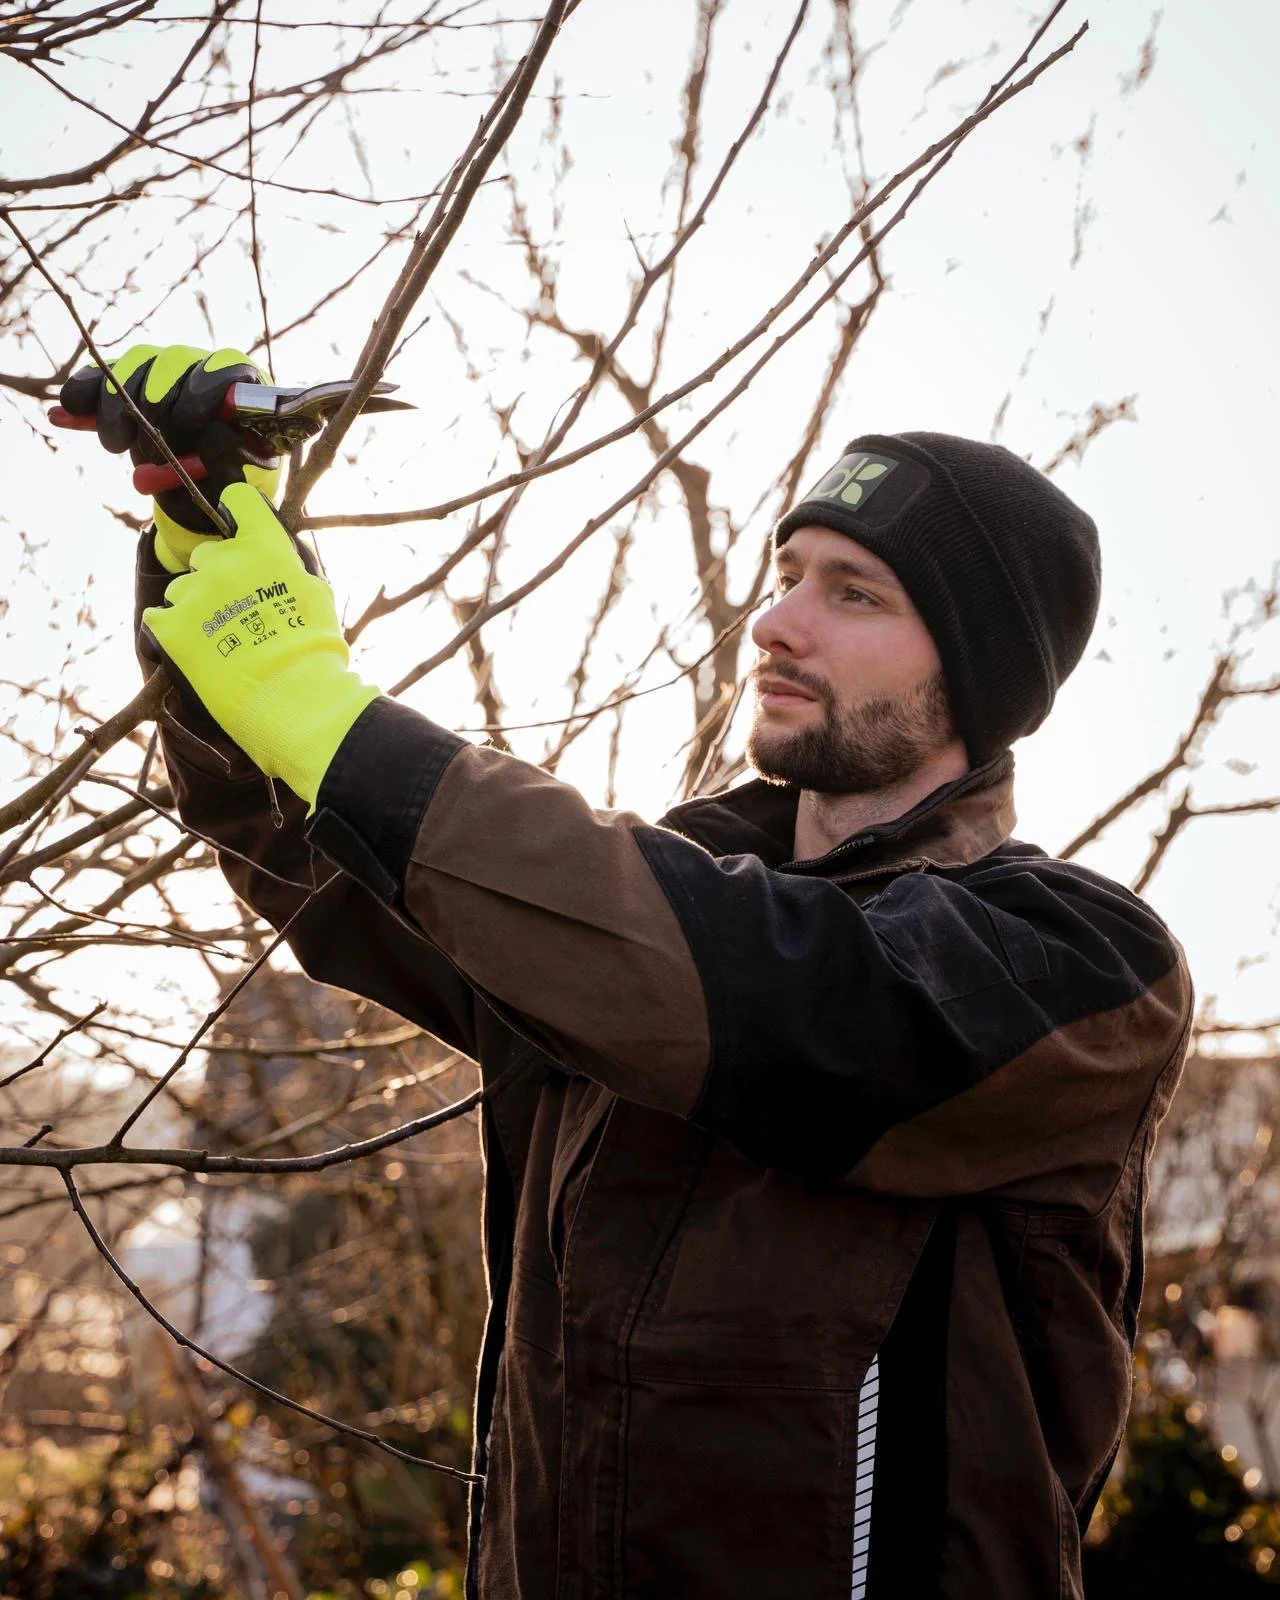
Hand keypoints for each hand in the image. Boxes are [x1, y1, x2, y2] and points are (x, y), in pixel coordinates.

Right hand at [58, 344, 281, 573]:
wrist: (202, 503)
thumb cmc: (230, 492)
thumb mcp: (240, 485)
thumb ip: (233, 459)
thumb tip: (214, 431)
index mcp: (242, 393)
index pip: (227, 367)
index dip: (203, 389)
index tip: (185, 423)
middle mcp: (205, 372)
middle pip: (175, 360)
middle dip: (154, 401)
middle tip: (146, 447)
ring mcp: (166, 374)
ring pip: (138, 363)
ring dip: (118, 401)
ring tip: (113, 445)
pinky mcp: (132, 384)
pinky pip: (103, 377)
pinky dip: (84, 392)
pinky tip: (65, 411)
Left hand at [140, 483, 378, 809]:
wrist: (292, 699)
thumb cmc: (314, 651)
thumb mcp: (316, 595)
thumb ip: (288, 567)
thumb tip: (278, 559)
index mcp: (263, 547)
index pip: (238, 500)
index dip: (237, 511)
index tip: (238, 526)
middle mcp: (222, 561)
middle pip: (205, 554)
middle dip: (218, 576)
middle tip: (237, 611)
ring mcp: (191, 594)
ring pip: (181, 589)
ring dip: (195, 607)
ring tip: (219, 641)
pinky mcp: (168, 627)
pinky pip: (158, 617)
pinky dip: (171, 630)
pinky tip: (194, 649)